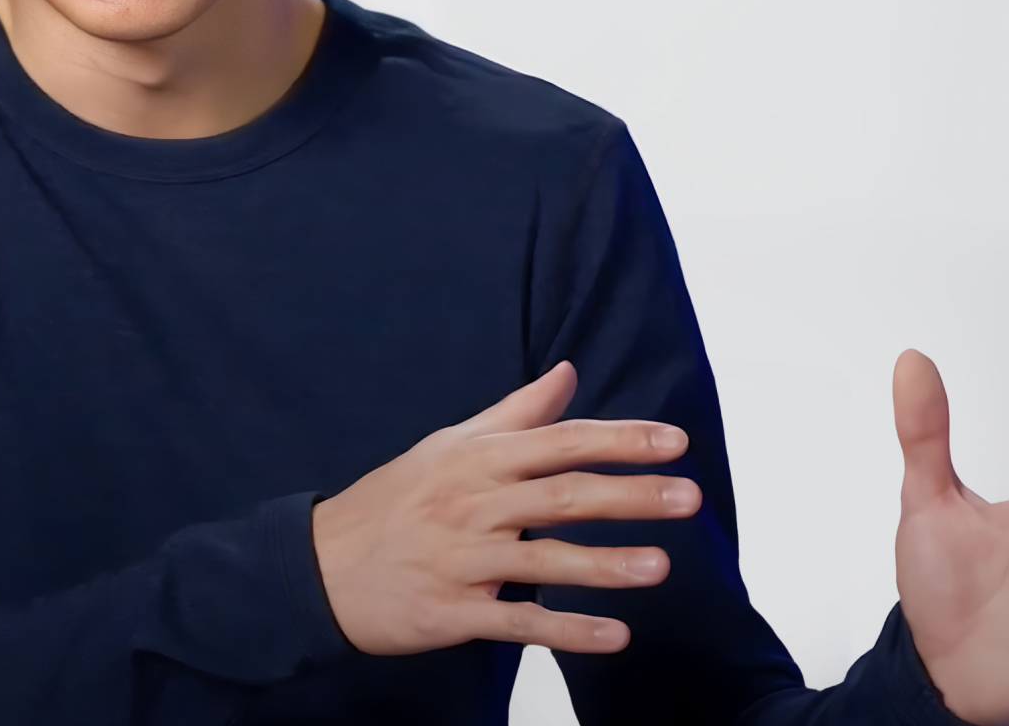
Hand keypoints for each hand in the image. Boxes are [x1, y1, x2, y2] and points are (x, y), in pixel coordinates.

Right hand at [310, 361, 700, 655]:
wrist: (318, 566)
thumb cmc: (392, 500)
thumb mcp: (448, 445)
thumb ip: (515, 413)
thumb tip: (568, 372)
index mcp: (477, 460)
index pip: (560, 441)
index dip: (620, 440)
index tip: (673, 442)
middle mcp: (473, 504)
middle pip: (562, 495)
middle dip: (629, 495)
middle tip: (689, 498)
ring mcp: (463, 560)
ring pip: (544, 560)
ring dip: (606, 565)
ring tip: (661, 567)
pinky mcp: (453, 611)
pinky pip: (518, 623)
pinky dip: (567, 630)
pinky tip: (614, 635)